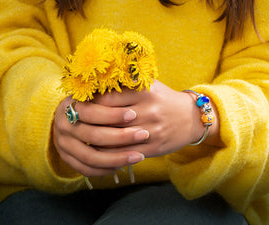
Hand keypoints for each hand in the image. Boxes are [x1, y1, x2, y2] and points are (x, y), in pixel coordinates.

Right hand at [52, 96, 147, 176]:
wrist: (67, 118)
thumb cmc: (91, 102)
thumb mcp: (96, 94)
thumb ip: (109, 93)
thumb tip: (132, 85)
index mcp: (69, 106)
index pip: (90, 112)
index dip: (112, 114)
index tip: (133, 114)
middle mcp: (62, 126)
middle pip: (92, 136)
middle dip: (121, 137)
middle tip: (144, 134)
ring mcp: (63, 145)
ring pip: (91, 157)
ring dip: (117, 158)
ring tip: (139, 156)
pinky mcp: (66, 159)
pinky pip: (86, 170)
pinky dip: (105, 170)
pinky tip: (122, 166)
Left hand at [92, 80, 219, 156]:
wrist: (191, 118)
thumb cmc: (163, 99)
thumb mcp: (147, 85)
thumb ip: (124, 85)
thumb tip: (92, 88)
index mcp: (143, 91)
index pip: (106, 99)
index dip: (90, 104)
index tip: (80, 105)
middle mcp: (148, 110)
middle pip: (108, 119)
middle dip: (90, 123)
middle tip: (77, 124)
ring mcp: (151, 130)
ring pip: (114, 139)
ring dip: (96, 140)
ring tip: (85, 137)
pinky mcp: (153, 147)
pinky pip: (124, 153)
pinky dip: (109, 154)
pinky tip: (100, 150)